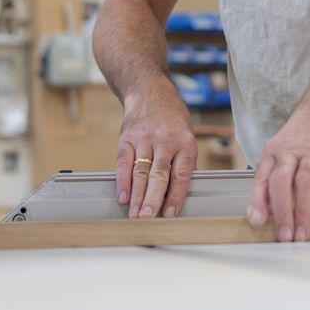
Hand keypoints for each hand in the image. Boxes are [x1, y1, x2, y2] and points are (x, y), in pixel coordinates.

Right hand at [115, 81, 196, 218]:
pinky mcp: (127, 138)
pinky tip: (122, 196)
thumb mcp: (187, 135)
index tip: (170, 214)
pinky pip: (124, 163)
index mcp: (184, 142)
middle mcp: (165, 140)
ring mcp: (144, 138)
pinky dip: (122, 181)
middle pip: (158, 175)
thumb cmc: (172, 117)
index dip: (175, 195)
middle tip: (147, 219)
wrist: (149, 91)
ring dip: (136, 196)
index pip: (181, 174)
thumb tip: (179, 193)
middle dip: (152, 199)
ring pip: (140, 172)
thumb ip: (183, 162)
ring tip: (134, 215)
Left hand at [246, 96, 309, 241]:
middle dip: (281, 212)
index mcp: (275, 151)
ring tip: (304, 234)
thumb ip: (275, 175)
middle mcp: (292, 150)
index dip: (258, 201)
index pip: (261, 178)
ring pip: (305, 182)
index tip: (256, 223)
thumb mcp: (284, 146)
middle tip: (284, 237)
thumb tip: (265, 209)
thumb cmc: (306, 128)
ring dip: (303, 211)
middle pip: (281, 182)